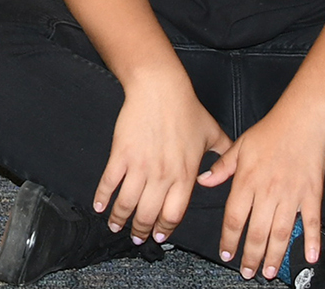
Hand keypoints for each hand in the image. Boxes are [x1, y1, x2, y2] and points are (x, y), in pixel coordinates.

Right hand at [94, 74, 226, 247]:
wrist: (160, 88)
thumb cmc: (186, 108)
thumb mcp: (211, 133)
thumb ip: (222, 155)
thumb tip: (225, 170)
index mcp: (185, 175)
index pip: (173, 215)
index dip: (164, 229)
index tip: (158, 235)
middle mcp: (162, 176)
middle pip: (148, 215)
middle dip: (140, 231)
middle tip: (135, 236)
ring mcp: (140, 166)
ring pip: (127, 204)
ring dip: (120, 219)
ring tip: (116, 225)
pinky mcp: (121, 154)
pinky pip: (109, 183)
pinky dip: (102, 198)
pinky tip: (99, 206)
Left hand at [203, 107, 324, 278]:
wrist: (301, 119)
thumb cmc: (270, 131)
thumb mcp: (239, 146)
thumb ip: (221, 168)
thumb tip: (203, 181)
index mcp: (248, 181)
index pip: (234, 219)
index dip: (229, 240)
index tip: (227, 255)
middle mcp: (268, 192)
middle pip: (257, 232)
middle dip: (251, 256)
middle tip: (248, 272)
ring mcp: (291, 195)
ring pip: (282, 233)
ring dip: (275, 255)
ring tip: (270, 271)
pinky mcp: (312, 194)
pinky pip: (312, 222)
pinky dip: (311, 240)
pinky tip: (309, 256)